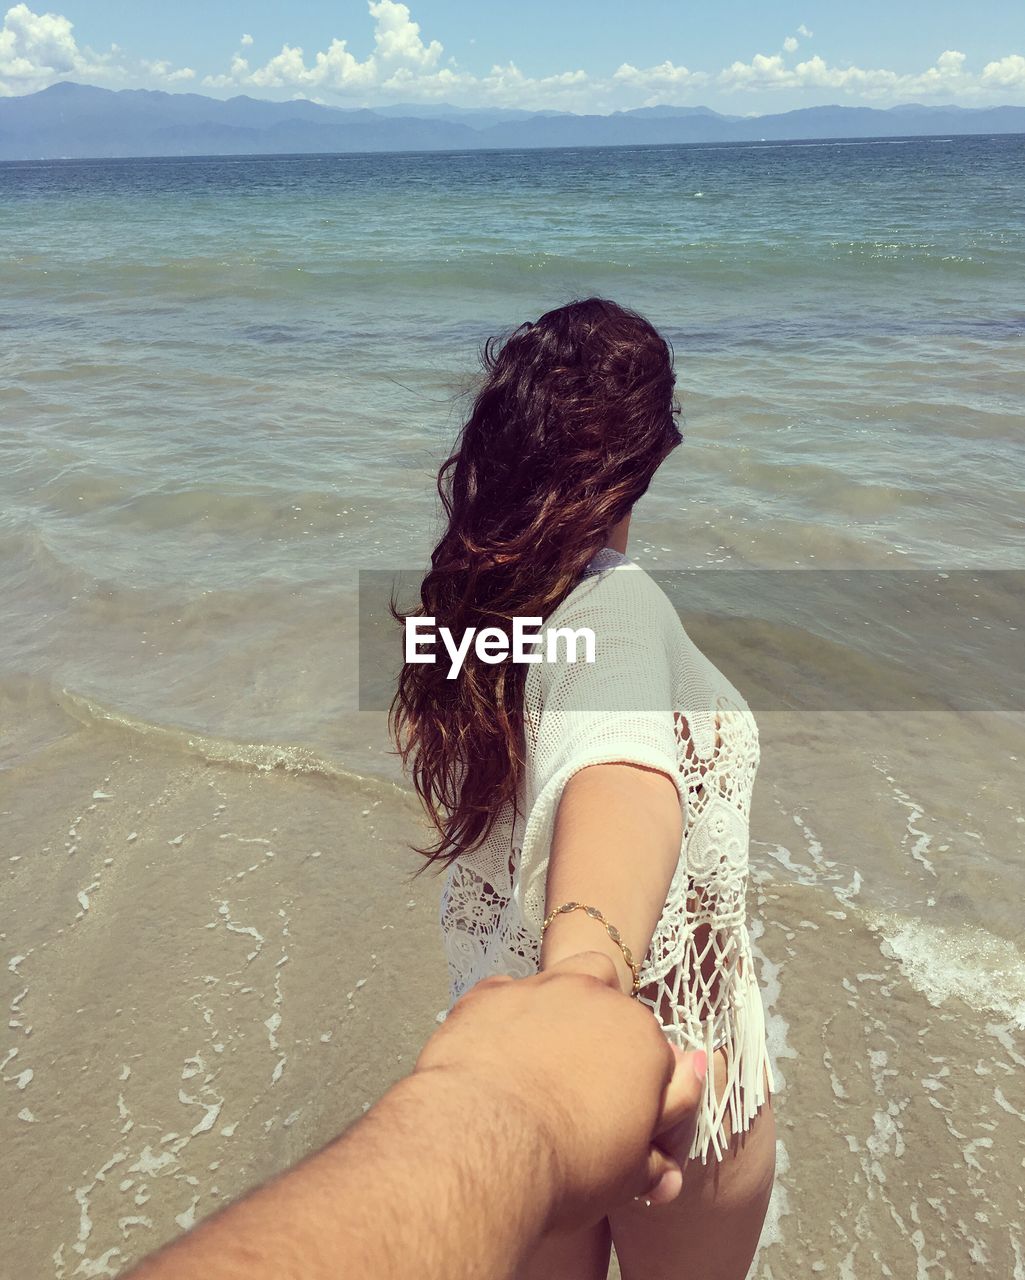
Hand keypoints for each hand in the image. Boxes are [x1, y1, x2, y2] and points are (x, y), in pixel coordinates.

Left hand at [414, 950, 706, 1232]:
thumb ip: (655, 1161)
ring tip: (549, 1047)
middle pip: (616, 1010)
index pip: (657, 1059)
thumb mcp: (627, 1179)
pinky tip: (495, 1051)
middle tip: (583, 1086)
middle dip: (607, 1041)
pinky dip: (506, 1016)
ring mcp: (544, 988)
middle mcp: (600, 1001)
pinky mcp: (493, 993)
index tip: (623, 1119)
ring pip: (572, 976)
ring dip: (570, 1001)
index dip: (643, 1091)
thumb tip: (670, 1167)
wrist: (481, 1144)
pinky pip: (507, 994)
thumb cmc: (565, 1167)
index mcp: (644, 1043)